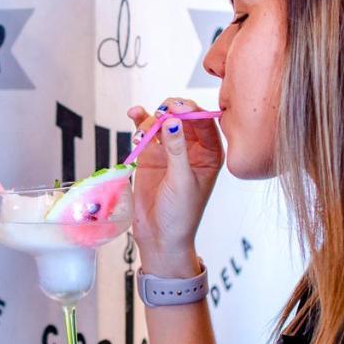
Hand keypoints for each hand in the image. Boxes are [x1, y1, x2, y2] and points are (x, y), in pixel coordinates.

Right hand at [127, 97, 222, 274]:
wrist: (159, 236)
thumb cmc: (180, 215)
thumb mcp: (182, 181)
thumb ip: (177, 149)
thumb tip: (172, 121)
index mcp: (210, 154)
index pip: (204, 122)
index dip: (191, 111)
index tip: (177, 107)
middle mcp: (191, 148)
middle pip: (183, 116)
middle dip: (171, 110)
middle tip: (161, 111)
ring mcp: (170, 149)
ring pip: (163, 120)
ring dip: (152, 117)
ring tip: (144, 129)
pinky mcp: (150, 154)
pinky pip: (145, 130)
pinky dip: (139, 121)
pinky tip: (134, 114)